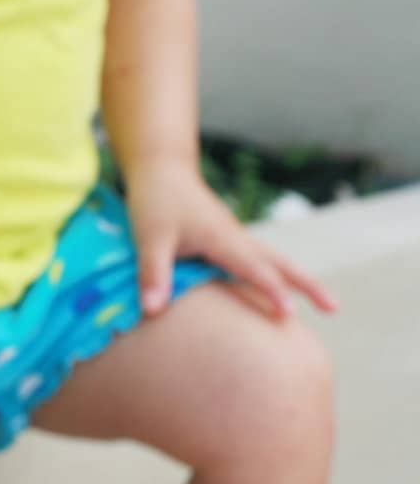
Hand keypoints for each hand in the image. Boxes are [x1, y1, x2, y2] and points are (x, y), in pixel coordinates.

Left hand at [126, 161, 338, 320]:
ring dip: (298, 280)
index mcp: (223, 239)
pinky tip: (280, 289)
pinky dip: (277, 274)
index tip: (288, 313)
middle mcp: (236, 238)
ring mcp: (235, 238)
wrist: (162, 170)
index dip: (269, 290)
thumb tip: (151, 310)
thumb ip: (152, 273)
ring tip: (326, 304)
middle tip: (334, 309)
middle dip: (307, 285)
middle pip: (279, 263)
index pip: (252, 267)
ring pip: (274, 260)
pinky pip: (260, 259)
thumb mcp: (148, 237)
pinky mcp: (228, 239)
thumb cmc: (155, 201)